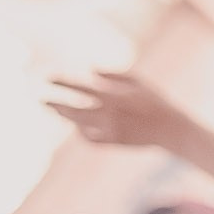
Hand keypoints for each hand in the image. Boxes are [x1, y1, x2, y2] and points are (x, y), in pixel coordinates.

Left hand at [46, 71, 181, 149]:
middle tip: (42, 100)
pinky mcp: (115, 142)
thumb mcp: (137, 80)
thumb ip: (113, 74)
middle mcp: (109, 114)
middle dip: (56, 104)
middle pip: (74, 109)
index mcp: (113, 95)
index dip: (63, 82)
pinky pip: (91, 139)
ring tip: (56, 111)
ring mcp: (110, 130)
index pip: (80, 87)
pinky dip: (83, 133)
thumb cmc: (155, 100)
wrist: (171, 129)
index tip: (49, 78)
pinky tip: (78, 127)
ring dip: (67, 118)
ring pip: (80, 125)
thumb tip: (91, 70)